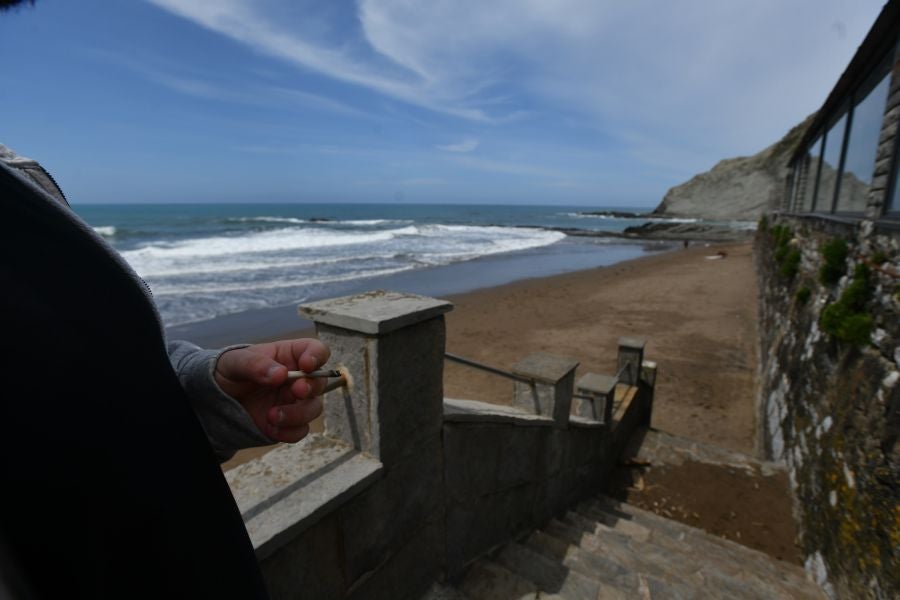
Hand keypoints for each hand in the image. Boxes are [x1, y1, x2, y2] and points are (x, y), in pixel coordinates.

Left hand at [214, 339, 330, 442]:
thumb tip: (280, 374)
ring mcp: (294, 401)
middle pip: (320, 382)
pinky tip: (270, 428)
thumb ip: (255, 364)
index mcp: (289, 356)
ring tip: (271, 415)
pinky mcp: (289, 423)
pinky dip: (288, 432)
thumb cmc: (229, 371)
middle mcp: (297, 378)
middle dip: (311, 388)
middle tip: (296, 391)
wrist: (217, 399)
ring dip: (298, 414)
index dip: (317, 356)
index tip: (306, 365)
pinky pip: (300, 430)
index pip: (315, 350)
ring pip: (314, 408)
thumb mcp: (235, 362)